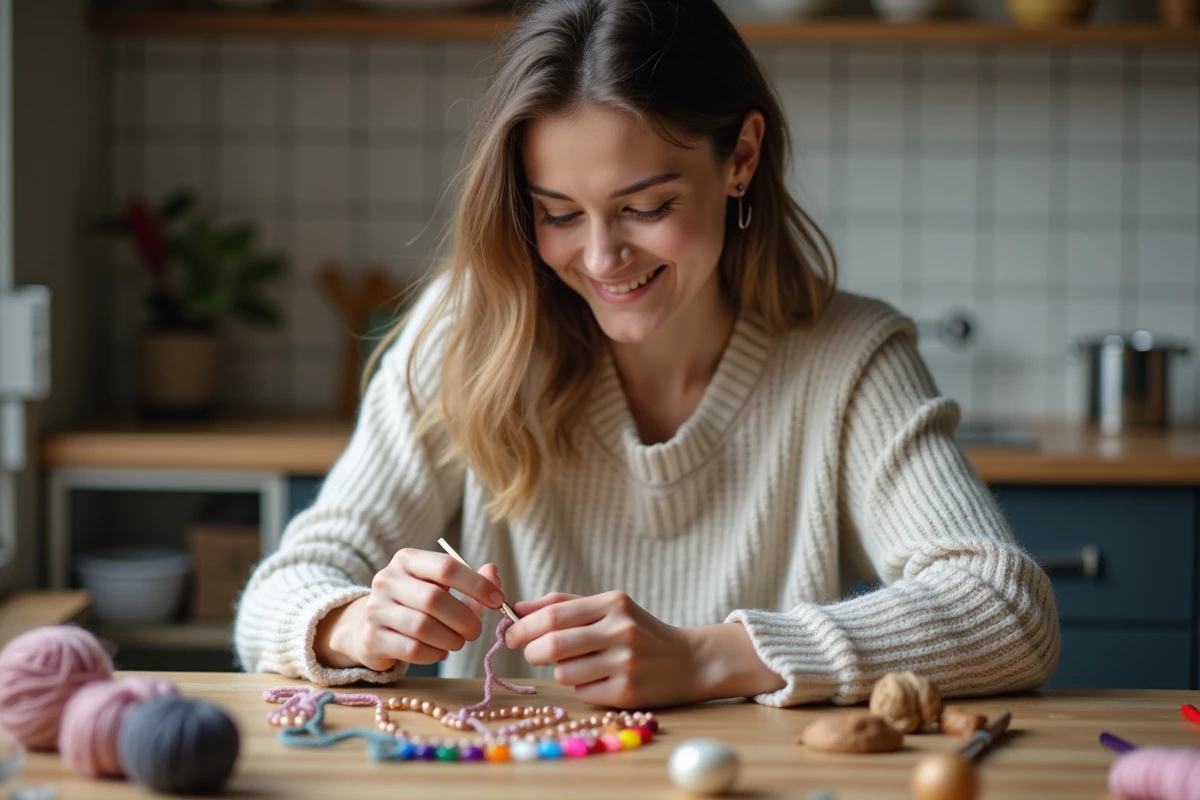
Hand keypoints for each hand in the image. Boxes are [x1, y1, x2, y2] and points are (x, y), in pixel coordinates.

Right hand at [314, 549, 504, 671]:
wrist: (369, 627)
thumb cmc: (414, 604)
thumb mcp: (440, 586)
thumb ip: (470, 581)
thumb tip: (493, 573)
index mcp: (407, 560)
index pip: (446, 567)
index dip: (477, 584)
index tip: (498, 600)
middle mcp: (387, 580)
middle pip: (435, 599)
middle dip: (464, 618)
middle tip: (475, 631)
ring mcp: (375, 609)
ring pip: (423, 627)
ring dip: (450, 639)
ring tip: (457, 642)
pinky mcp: (372, 638)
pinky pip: (412, 649)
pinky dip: (434, 653)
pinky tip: (439, 651)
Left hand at [504, 591, 698, 708]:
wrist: (689, 661)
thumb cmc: (639, 631)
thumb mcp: (608, 607)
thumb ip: (563, 605)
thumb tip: (517, 608)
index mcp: (613, 603)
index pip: (552, 615)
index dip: (522, 626)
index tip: (510, 634)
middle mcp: (620, 631)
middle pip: (552, 645)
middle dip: (530, 651)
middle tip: (531, 653)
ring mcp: (625, 664)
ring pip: (563, 672)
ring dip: (559, 671)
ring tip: (578, 665)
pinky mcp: (627, 693)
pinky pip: (581, 693)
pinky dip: (581, 688)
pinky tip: (600, 680)